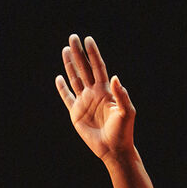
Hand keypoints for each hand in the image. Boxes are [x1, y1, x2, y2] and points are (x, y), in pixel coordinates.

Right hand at [56, 33, 134, 163]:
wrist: (114, 150)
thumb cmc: (123, 132)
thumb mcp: (127, 112)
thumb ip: (122, 95)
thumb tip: (115, 77)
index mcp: (106, 91)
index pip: (98, 67)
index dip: (93, 54)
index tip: (88, 40)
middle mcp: (94, 93)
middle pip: (84, 68)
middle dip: (79, 53)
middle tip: (73, 37)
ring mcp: (84, 102)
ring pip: (75, 79)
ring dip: (70, 65)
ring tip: (65, 50)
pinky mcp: (76, 113)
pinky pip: (67, 98)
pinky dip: (62, 88)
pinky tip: (59, 77)